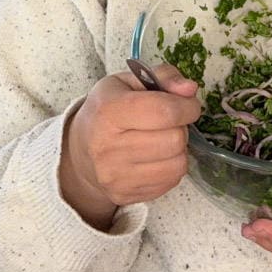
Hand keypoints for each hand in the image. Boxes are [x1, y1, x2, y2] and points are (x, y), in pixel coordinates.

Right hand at [59, 63, 199, 227]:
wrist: (80, 150)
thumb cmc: (108, 109)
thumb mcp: (129, 82)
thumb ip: (164, 77)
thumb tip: (190, 89)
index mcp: (109, 111)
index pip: (165, 111)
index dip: (187, 107)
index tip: (188, 105)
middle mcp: (108, 147)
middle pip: (174, 140)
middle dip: (181, 128)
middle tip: (170, 123)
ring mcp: (115, 176)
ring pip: (177, 164)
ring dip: (179, 150)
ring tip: (163, 140)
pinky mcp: (124, 195)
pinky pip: (170, 182)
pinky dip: (171, 168)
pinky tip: (156, 157)